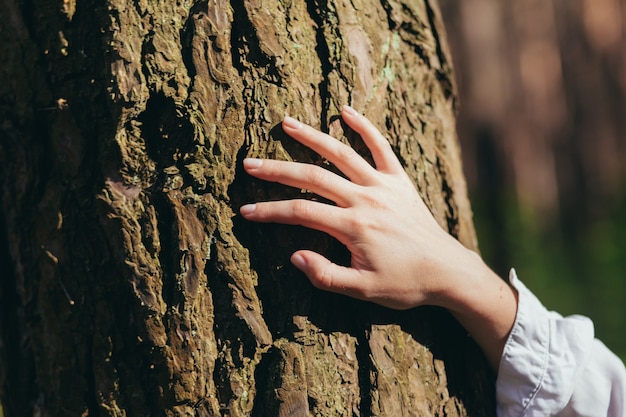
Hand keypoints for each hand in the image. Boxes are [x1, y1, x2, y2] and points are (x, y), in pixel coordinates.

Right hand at [241, 105, 517, 369]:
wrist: (448, 271)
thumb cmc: (405, 284)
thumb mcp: (363, 291)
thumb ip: (326, 275)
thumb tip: (295, 256)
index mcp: (353, 227)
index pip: (301, 212)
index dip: (270, 211)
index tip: (246, 210)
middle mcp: (366, 199)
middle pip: (313, 177)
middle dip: (277, 170)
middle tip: (250, 164)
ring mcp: (383, 186)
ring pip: (341, 153)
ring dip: (311, 136)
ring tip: (286, 122)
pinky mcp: (399, 181)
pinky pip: (381, 147)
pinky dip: (364, 127)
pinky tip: (346, 111)